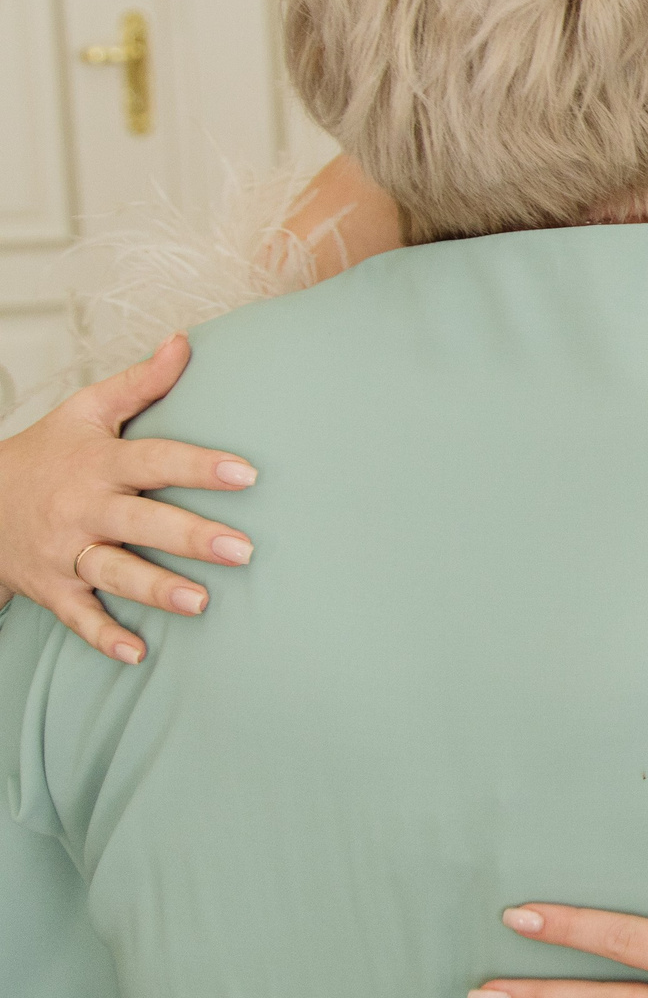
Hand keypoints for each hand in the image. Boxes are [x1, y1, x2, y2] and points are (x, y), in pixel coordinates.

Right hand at [0, 335, 254, 662]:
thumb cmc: (48, 451)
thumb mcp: (86, 410)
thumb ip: (141, 382)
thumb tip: (186, 342)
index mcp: (98, 463)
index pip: (156, 460)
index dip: (201, 466)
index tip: (249, 473)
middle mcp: (83, 508)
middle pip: (141, 522)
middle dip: (190, 537)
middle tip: (244, 550)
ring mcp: (64, 551)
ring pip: (112, 572)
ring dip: (155, 589)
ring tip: (200, 603)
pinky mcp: (51, 587)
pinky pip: (78, 617)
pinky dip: (104, 637)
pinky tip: (140, 655)